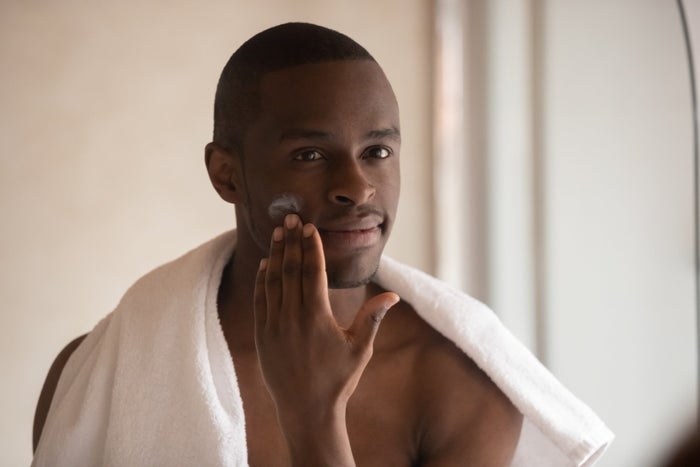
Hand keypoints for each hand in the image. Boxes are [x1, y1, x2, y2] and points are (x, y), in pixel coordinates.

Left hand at [253, 213, 398, 463]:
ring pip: (272, 281)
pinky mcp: (262, 336)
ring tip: (278, 233)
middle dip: (292, 241)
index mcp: (316, 316)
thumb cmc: (338, 380)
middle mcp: (292, 316)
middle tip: (291, 218)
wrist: (306, 410)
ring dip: (276, 255)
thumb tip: (393, 296)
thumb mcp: (359, 350)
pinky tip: (265, 264)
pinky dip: (262, 279)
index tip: (310, 227)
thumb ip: (372, 318)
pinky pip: (260, 300)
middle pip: (291, 269)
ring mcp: (273, 325)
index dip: (311, 246)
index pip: (312, 271)